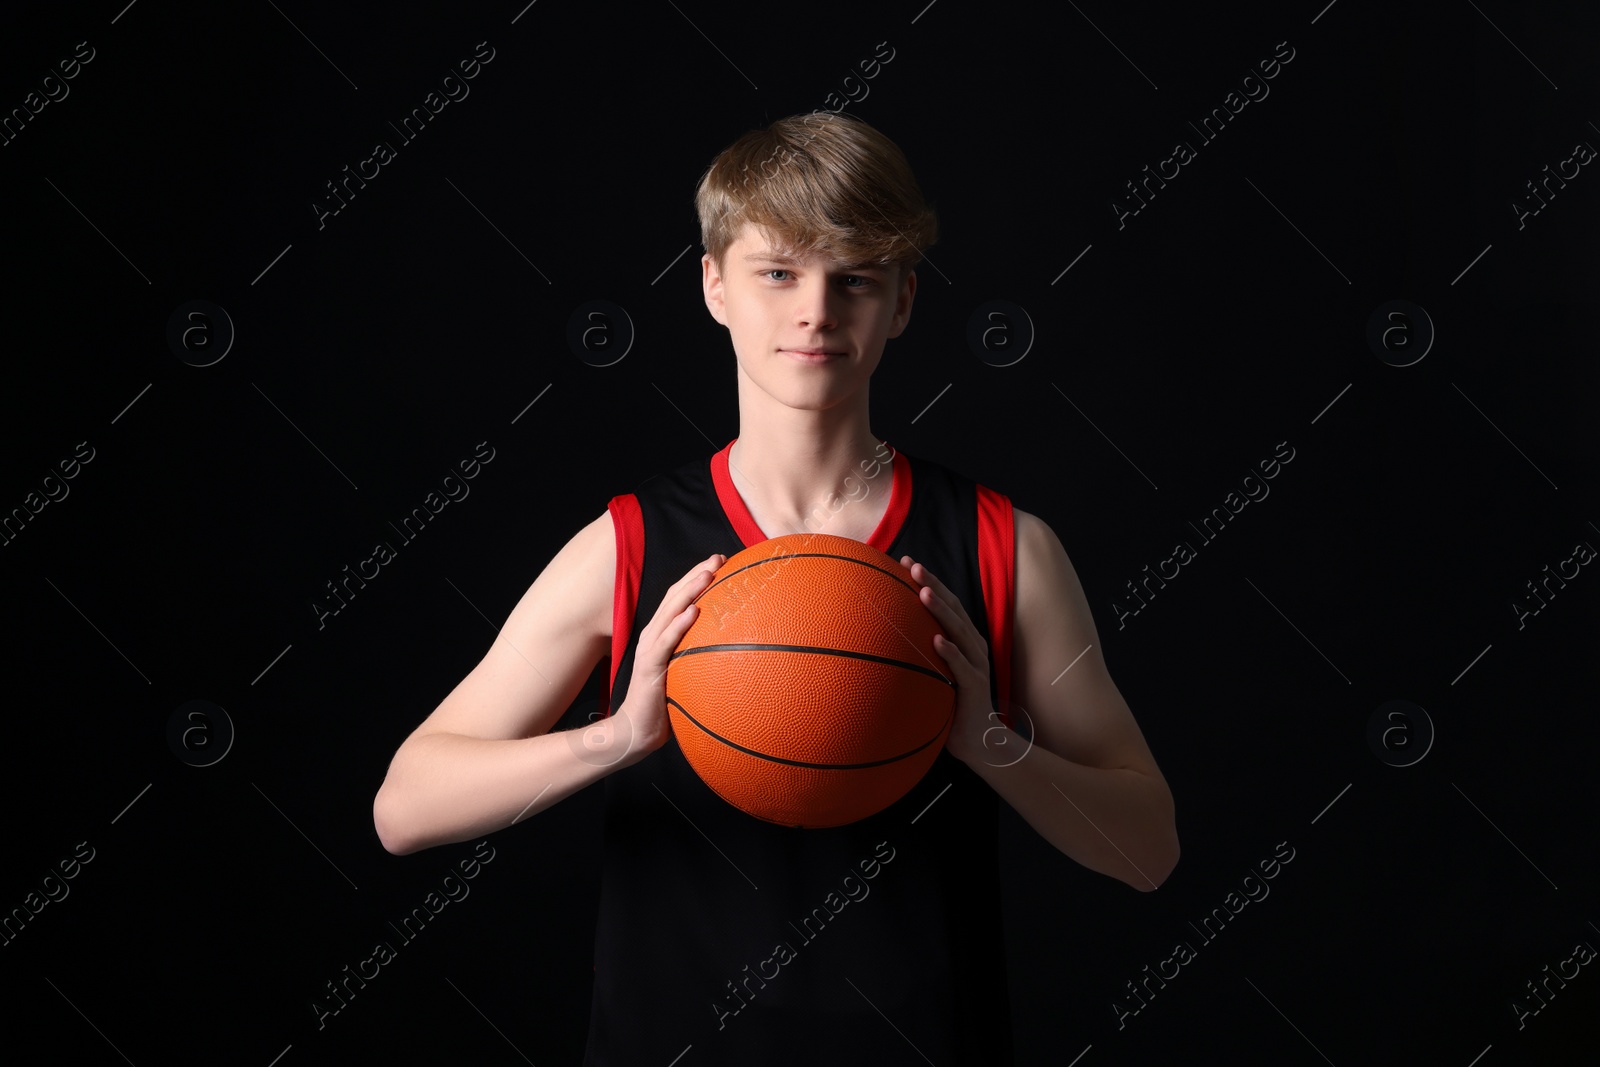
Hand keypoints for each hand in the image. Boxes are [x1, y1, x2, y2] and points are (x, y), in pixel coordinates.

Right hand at [611, 552, 725, 764]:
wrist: (636, 731)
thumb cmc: (664, 705)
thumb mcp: (686, 676)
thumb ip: (700, 659)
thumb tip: (735, 653)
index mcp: (662, 635)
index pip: (680, 599)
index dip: (698, 577)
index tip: (723, 561)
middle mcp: (653, 635)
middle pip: (675, 596)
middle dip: (697, 574)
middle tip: (719, 558)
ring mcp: (650, 649)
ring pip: (670, 612)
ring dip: (690, 591)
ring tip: (708, 573)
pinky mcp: (649, 667)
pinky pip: (665, 643)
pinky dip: (678, 625)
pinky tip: (693, 612)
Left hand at [901, 555, 996, 764]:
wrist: (978, 740)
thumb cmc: (950, 704)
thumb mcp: (933, 674)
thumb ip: (918, 654)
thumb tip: (882, 637)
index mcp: (963, 639)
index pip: (945, 603)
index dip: (928, 580)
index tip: (905, 561)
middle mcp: (972, 645)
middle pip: (953, 608)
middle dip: (932, 584)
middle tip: (912, 566)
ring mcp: (976, 664)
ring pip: (959, 631)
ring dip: (941, 610)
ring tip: (923, 592)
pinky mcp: (976, 687)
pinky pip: (963, 667)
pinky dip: (951, 653)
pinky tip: (937, 641)